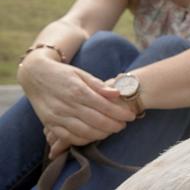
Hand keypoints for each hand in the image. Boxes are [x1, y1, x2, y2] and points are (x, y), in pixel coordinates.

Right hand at [19, 56, 135, 157]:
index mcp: (77, 90)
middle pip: (96, 121)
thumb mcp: (82, 74)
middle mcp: (66, 105)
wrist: (35, 75)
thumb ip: (99, 86)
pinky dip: (83, 139)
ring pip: (84, 132)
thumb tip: (118, 94)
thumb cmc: (63, 73)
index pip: (104, 106)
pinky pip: (68, 137)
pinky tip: (94, 136)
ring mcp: (57, 116)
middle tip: (123, 125)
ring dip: (101, 134)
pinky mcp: (49, 124)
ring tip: (111, 131)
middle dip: (113, 125)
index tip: (131, 116)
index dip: (120, 113)